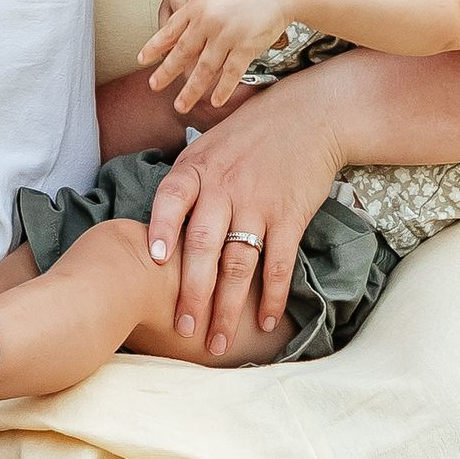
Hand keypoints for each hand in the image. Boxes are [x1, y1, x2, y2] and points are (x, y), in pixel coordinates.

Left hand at [140, 0, 299, 115]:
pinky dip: (222, 89)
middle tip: (153, 86)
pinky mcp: (246, 46)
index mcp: (198, 5)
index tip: (141, 60)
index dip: (155, 46)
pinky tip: (214, 102)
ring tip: (180, 105)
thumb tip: (184, 26)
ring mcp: (226, 35)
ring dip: (191, 90)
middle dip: (166, 72)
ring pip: (204, 68)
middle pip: (182, 52)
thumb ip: (199, 7)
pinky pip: (230, 73)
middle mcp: (207, 21)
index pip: (170, 30)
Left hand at [144, 73, 346, 354]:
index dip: (160, 229)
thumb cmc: (248, 136)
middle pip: (203, 245)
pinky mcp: (290, 215)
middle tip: (183, 330)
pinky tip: (266, 321)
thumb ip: (183, 185)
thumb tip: (150, 233)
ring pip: (239, 262)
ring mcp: (259, 202)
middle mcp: (224, 186)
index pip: (171, 199)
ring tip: (219, 342)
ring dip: (228, 307)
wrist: (308, 115)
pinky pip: (279, 263)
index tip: (151, 261)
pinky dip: (273, 296)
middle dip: (191, 292)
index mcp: (196, 168)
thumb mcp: (206, 148)